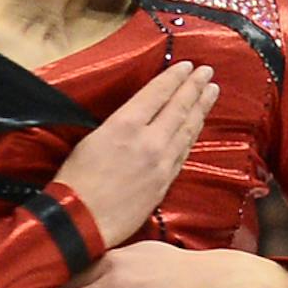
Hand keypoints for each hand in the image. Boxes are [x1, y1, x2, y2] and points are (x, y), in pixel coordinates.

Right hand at [53, 61, 218, 247]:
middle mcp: (149, 141)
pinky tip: (197, 127)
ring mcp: (161, 164)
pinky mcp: (165, 183)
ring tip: (211, 93)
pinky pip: (183, 153)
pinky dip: (192, 136)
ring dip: (200, 109)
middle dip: (195, 88)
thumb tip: (139, 117)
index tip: (188, 66)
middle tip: (208, 73)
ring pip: (186, 131)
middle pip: (178, 109)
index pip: (158, 93)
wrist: (82, 221)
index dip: (175, 78)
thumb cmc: (76, 180)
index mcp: (126, 125)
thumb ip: (121, 124)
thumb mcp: (92, 139)